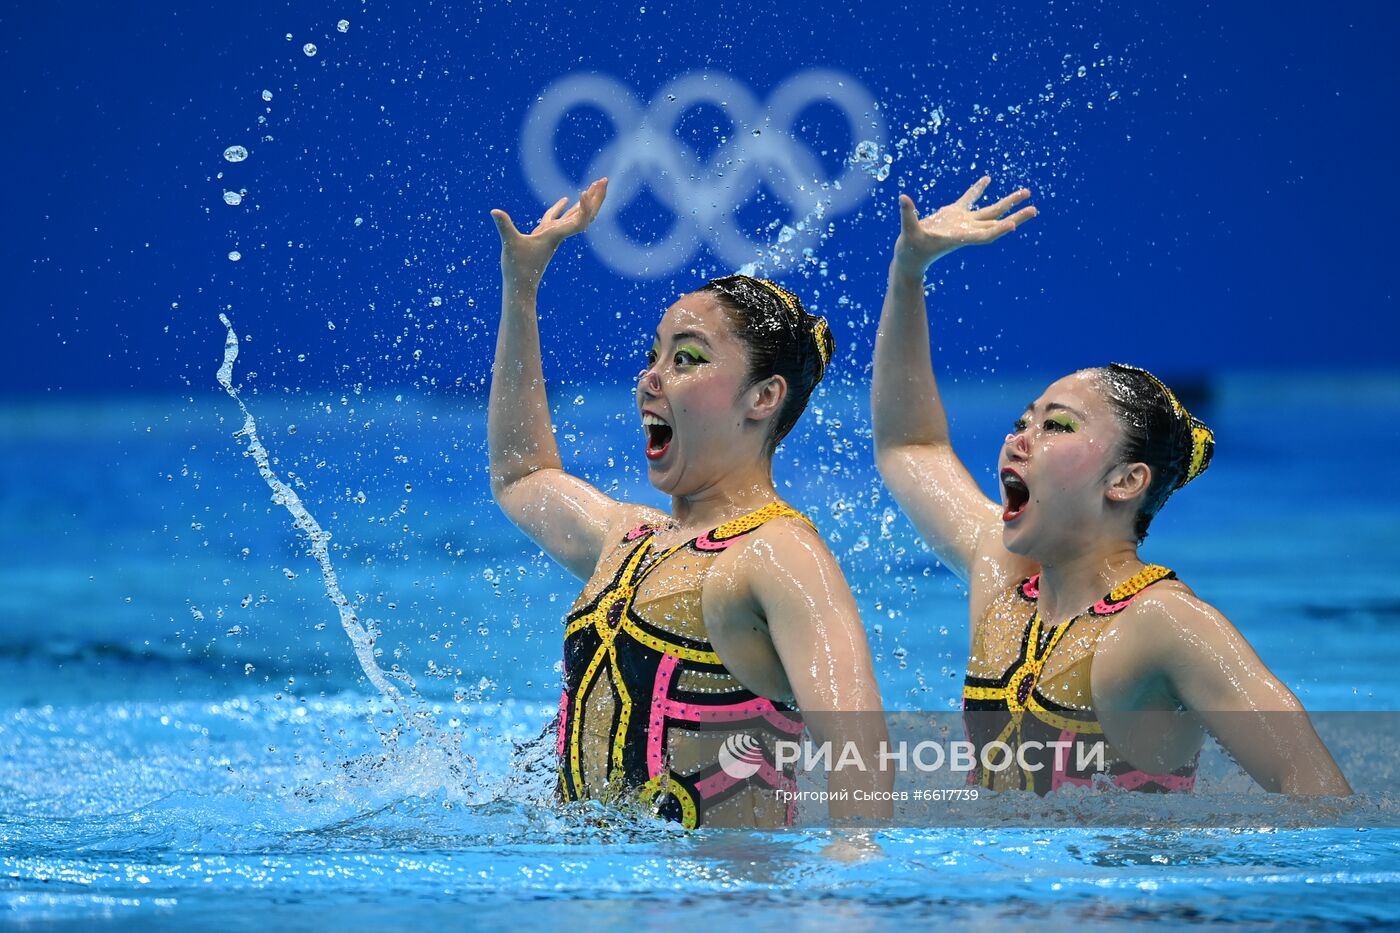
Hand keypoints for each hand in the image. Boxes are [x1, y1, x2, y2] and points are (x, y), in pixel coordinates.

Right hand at [490, 177, 607, 284]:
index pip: (579, 220)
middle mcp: (559, 233)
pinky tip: (566, 199)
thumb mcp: (510, 244)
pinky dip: (563, 208)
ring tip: (595, 184)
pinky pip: (558, 218)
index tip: (584, 191)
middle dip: (595, 197)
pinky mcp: (545, 236)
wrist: (521, 286)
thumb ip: (504, 227)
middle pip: (585, 214)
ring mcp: (553, 234)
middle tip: (604, 180)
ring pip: (575, 214)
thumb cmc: (518, 268)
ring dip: (586, 200)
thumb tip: (494, 211)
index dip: (585, 206)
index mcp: (556, 234)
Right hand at [893, 176, 1035, 274]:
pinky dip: (978, 189)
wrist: (909, 257)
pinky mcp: (953, 214)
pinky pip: (969, 199)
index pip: (983, 235)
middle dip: (1015, 215)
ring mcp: (962, 222)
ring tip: (1025, 192)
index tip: (1013, 225)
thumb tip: (903, 198)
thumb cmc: (910, 251)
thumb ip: (907, 216)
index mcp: (959, 237)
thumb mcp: (908, 233)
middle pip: (996, 222)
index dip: (997, 230)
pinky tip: (987, 179)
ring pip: (989, 211)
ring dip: (1007, 203)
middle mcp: (966, 230)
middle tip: (1034, 208)